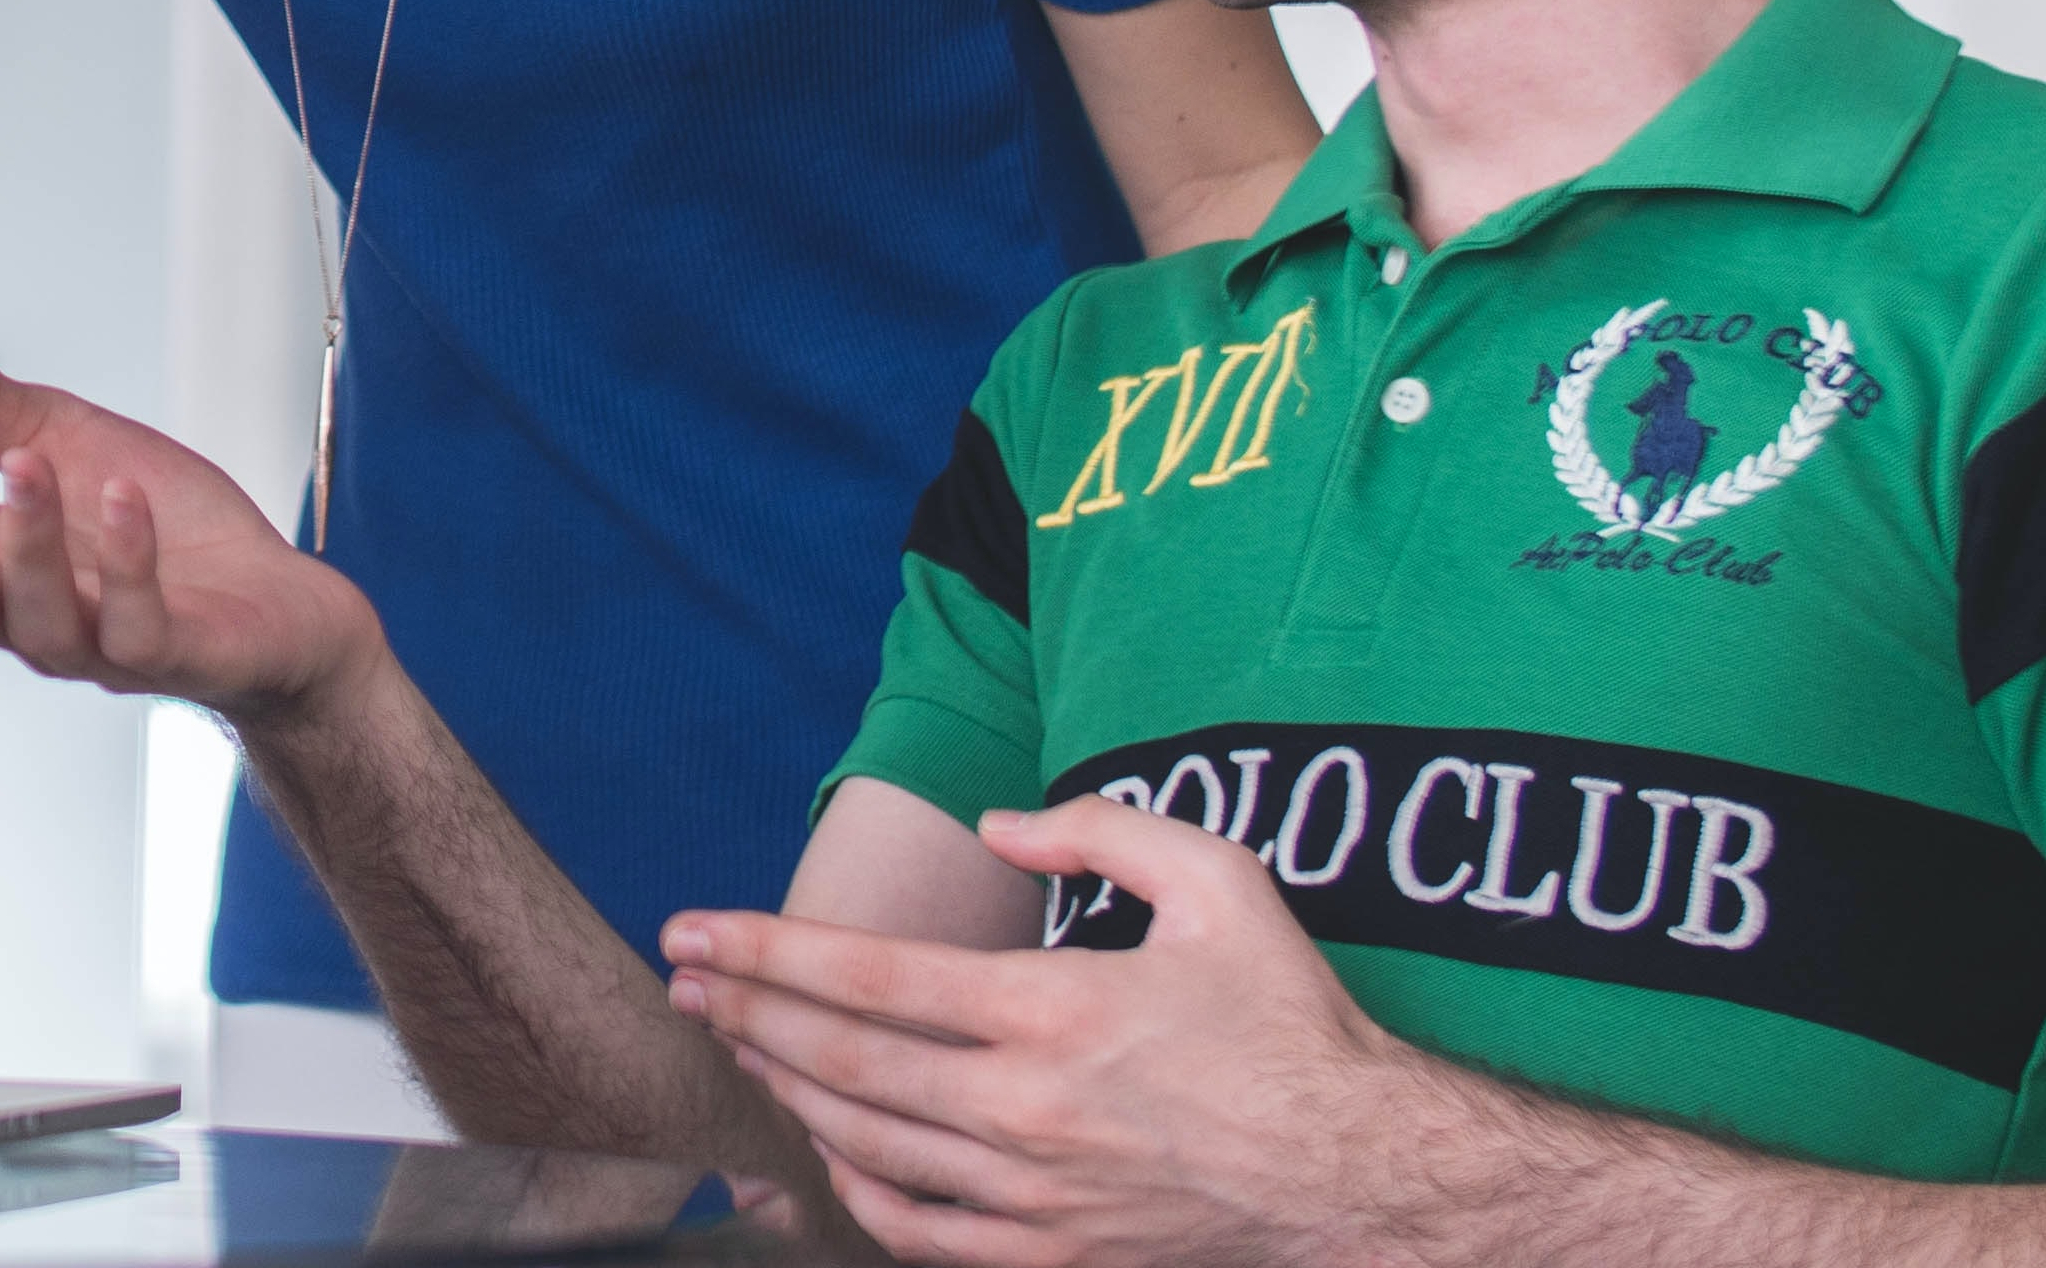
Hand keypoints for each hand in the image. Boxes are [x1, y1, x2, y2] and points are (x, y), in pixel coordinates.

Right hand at [0, 319, 383, 721]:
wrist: (279, 608)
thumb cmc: (167, 533)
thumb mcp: (69, 444)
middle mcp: (40, 621)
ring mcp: (106, 647)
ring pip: (44, 621)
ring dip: (30, 542)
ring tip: (26, 461)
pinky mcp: (180, 655)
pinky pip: (138, 625)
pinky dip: (125, 563)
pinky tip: (121, 500)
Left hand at [661, 797, 1427, 1267]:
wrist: (1364, 1180)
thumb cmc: (1292, 1025)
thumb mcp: (1220, 883)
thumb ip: (1101, 829)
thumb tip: (998, 822)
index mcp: (1054, 1011)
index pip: (865, 975)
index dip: (762, 949)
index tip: (691, 928)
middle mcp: (1027, 1110)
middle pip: (841, 1061)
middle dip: (743, 1015)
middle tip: (681, 983)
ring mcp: (1037, 1198)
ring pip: (867, 1145)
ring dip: (786, 1092)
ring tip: (738, 1045)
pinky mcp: (1057, 1260)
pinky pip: (920, 1237)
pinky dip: (856, 1193)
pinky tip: (828, 1150)